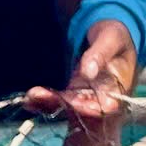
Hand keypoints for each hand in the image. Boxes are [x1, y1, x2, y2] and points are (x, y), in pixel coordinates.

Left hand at [22, 18, 139, 123]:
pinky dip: (41, 100)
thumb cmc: (115, 36)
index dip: (89, 108)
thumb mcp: (112, 38)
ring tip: (31, 95)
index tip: (73, 102)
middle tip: (39, 95)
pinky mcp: (67, 92)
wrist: (104, 35)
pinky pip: (54, 100)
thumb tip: (88, 72)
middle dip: (60, 105)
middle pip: (80, 110)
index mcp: (116, 89)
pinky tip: (28, 98)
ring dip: (46, 103)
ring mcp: (81, 96)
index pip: (105, 106)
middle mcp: (98, 98)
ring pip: (64, 106)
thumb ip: (101, 54)